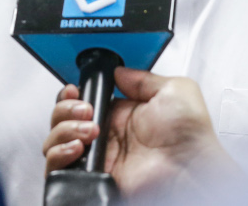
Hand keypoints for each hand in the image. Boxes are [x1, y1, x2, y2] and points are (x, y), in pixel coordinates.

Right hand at [43, 67, 236, 194]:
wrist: (190, 170)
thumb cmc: (189, 136)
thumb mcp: (173, 89)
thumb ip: (143, 77)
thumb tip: (119, 71)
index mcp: (125, 113)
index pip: (85, 100)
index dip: (74, 93)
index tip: (76, 89)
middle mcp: (109, 135)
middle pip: (64, 117)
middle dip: (66, 108)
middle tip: (84, 109)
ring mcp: (100, 156)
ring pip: (56, 140)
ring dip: (63, 128)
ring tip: (88, 130)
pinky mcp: (94, 176)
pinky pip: (58, 167)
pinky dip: (58, 154)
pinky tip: (77, 147)